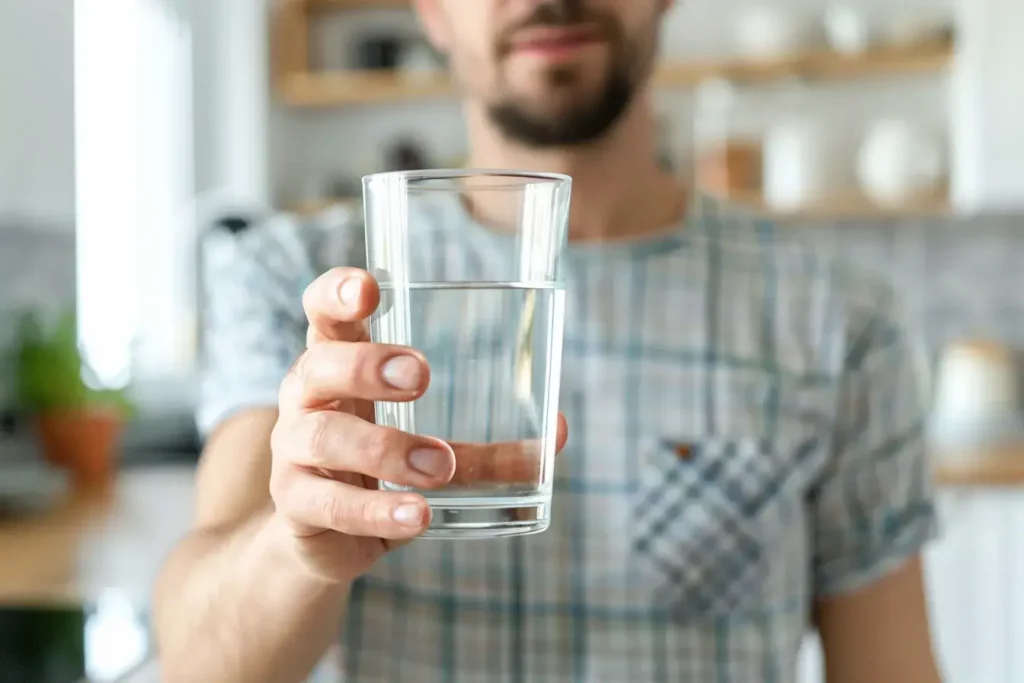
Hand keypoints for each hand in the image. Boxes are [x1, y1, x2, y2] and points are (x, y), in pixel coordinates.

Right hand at [268, 267, 567, 584]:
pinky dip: (377, 510)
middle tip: (421, 374)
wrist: (327, 539)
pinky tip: (416, 515)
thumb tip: (561, 431)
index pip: (323, 314)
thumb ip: (491, 448)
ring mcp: (293, 451)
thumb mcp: (435, 449)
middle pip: (320, 365)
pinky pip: (329, 503)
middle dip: (366, 366)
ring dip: (384, 449)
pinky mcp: (295, 503)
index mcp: (338, 364)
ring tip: (437, 465)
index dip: (338, 294)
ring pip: (324, 436)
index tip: (370, 289)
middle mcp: (308, 399)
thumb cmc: (382, 471)